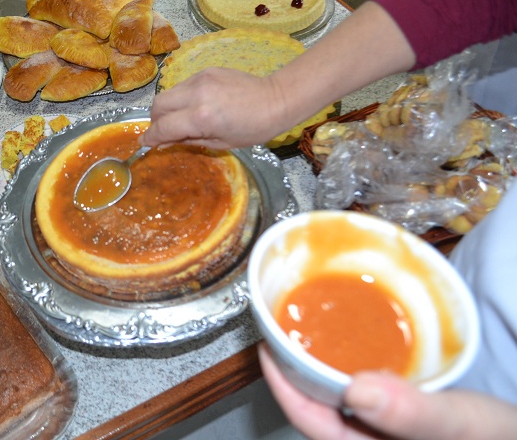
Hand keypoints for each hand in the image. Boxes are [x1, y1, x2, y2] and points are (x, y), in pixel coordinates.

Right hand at [143, 67, 287, 148]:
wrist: (275, 100)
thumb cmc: (252, 129)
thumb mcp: (219, 143)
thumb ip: (187, 140)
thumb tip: (164, 141)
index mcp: (201, 117)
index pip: (163, 127)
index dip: (151, 137)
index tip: (145, 143)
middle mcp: (196, 95)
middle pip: (158, 105)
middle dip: (155, 120)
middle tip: (163, 131)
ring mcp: (200, 79)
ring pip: (168, 93)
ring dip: (168, 108)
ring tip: (181, 119)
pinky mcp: (206, 70)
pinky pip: (183, 85)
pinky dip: (182, 98)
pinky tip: (196, 106)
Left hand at [257, 343, 516, 438]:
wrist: (515, 437)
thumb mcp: (459, 426)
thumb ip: (411, 414)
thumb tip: (357, 390)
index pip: (307, 419)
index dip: (282, 382)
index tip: (268, 345)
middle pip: (317, 407)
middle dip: (298, 371)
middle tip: (285, 330)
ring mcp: (377, 433)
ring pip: (337, 400)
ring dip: (323, 369)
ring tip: (310, 335)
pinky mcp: (393, 422)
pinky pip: (362, 393)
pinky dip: (352, 368)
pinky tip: (355, 350)